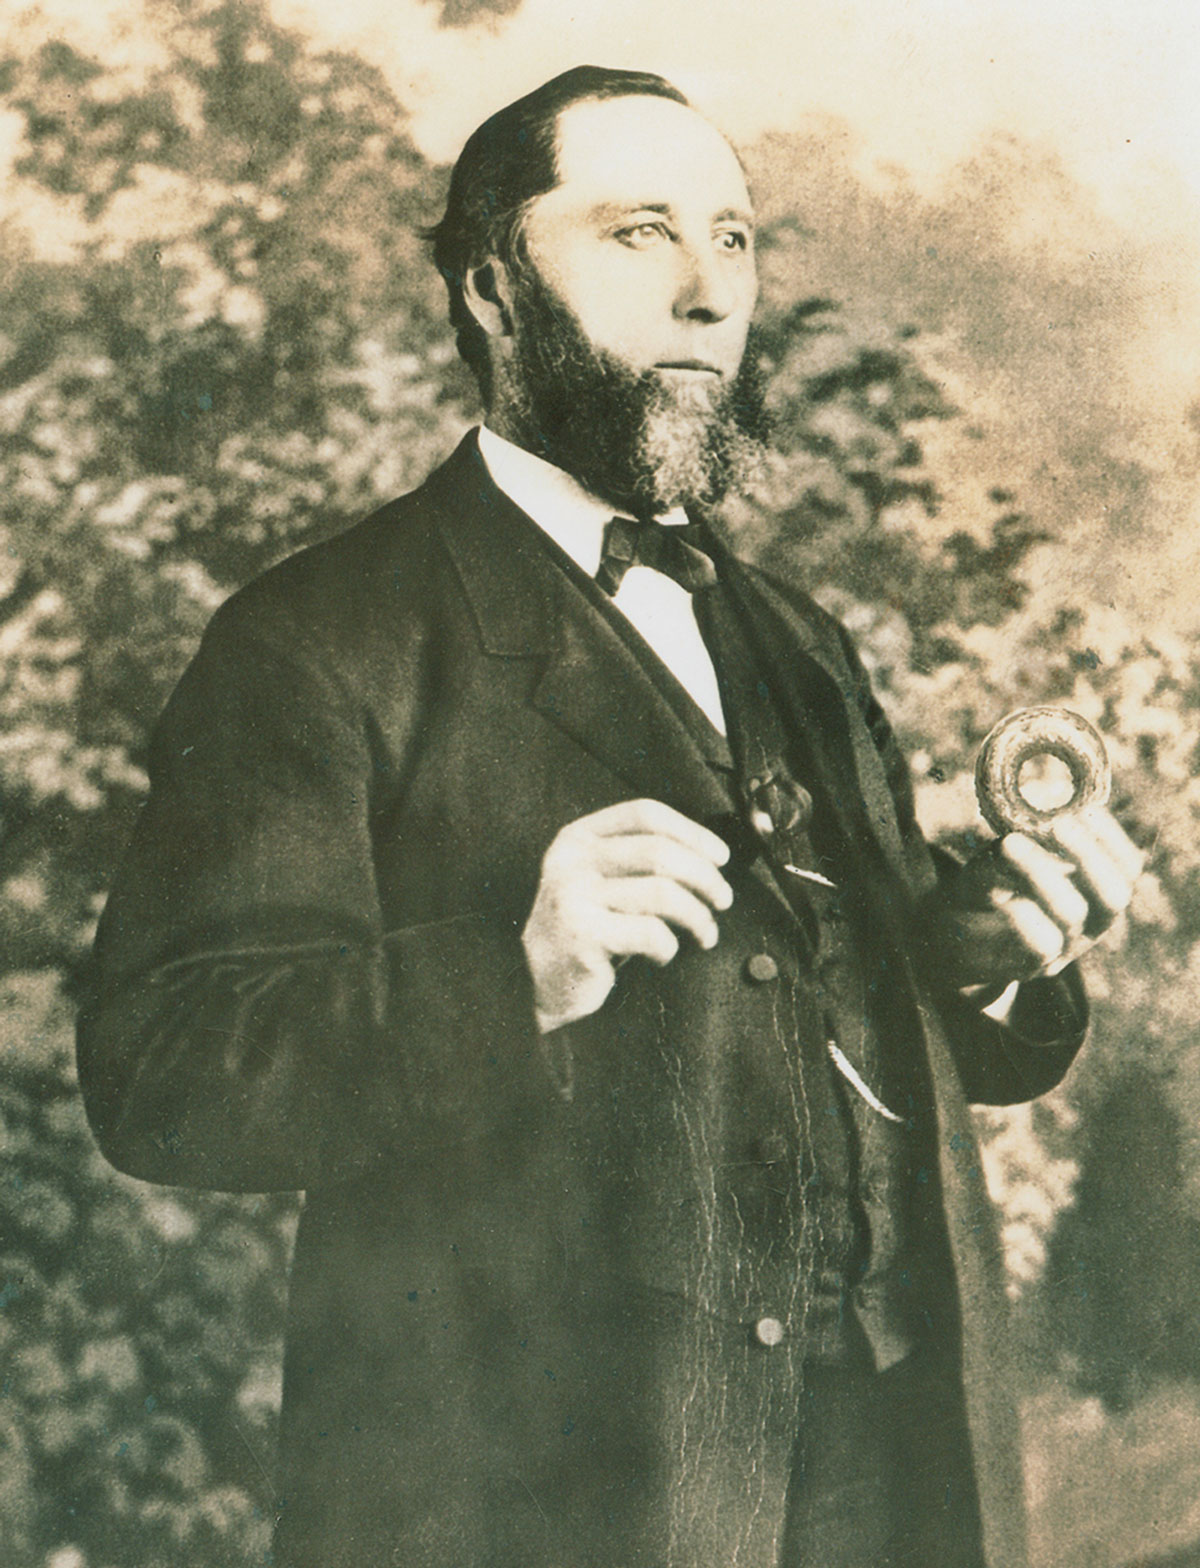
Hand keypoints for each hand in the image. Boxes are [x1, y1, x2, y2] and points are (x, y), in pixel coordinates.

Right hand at [522, 799, 732, 1032]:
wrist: (539, 981)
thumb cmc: (588, 928)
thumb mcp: (602, 879)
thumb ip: (638, 858)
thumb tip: (711, 856)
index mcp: (578, 837)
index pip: (644, 814)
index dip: (692, 832)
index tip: (720, 857)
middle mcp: (572, 859)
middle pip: (660, 851)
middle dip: (705, 877)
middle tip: (723, 901)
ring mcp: (574, 895)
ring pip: (663, 892)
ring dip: (697, 916)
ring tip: (705, 934)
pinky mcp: (583, 934)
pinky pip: (650, 932)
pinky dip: (669, 946)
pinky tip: (663, 955)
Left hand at [936, 805, 1143, 990]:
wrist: (954, 940)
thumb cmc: (988, 887)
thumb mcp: (1002, 858)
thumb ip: (1017, 840)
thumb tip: (1023, 823)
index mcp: (1095, 893)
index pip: (1126, 868)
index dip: (1112, 838)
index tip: (1086, 808)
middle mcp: (1090, 925)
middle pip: (1114, 896)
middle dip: (1089, 855)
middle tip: (1058, 823)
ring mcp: (1065, 948)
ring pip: (1073, 913)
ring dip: (1043, 872)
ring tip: (1011, 843)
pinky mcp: (1032, 966)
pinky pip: (1039, 941)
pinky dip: (1020, 911)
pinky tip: (1000, 892)